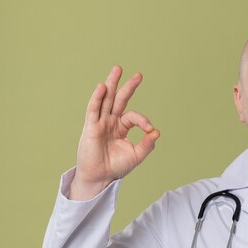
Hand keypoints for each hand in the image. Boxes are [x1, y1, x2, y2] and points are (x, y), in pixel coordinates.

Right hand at [69, 65, 159, 199]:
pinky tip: (102, 87)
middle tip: (138, 75)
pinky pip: (94, 110)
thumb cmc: (116, 167)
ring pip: (106, 99)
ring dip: (111, 84)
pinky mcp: (91, 127)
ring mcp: (99, 123)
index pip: (133, 116)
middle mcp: (110, 122)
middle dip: (128, 87)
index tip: (150, 130)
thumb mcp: (136, 155)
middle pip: (119, 100)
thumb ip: (147, 144)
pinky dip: (97, 98)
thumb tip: (157, 131)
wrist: (100, 178)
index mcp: (120, 127)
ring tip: (118, 69)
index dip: (143, 121)